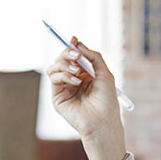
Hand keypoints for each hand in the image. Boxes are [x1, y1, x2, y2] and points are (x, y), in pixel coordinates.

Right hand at [46, 38, 125, 159]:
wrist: (102, 120)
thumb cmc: (107, 101)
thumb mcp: (105, 74)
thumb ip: (93, 57)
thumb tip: (78, 43)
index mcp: (85, 76)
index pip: (74, 57)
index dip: (72, 47)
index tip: (73, 39)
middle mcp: (73, 81)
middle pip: (62, 59)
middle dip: (67, 53)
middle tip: (76, 55)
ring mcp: (64, 88)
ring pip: (54, 66)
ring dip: (65, 64)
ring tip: (78, 72)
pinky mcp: (57, 97)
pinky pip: (53, 77)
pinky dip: (64, 75)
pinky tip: (76, 82)